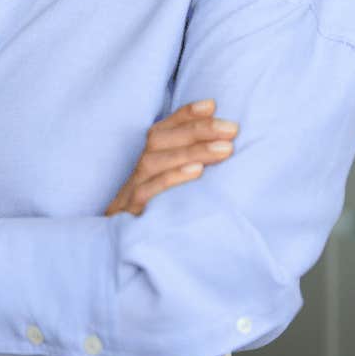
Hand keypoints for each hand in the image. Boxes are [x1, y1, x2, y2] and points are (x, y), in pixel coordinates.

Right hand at [104, 98, 237, 216]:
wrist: (123, 249)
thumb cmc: (159, 212)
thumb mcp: (173, 185)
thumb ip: (191, 162)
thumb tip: (223, 141)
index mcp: (149, 159)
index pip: (163, 128)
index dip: (185, 115)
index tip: (212, 106)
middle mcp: (139, 170)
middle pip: (159, 139)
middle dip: (197, 130)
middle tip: (231, 129)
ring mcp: (132, 190)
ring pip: (154, 161)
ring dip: (191, 151)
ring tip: (224, 149)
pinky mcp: (132, 212)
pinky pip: (148, 191)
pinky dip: (172, 178)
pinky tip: (197, 172)